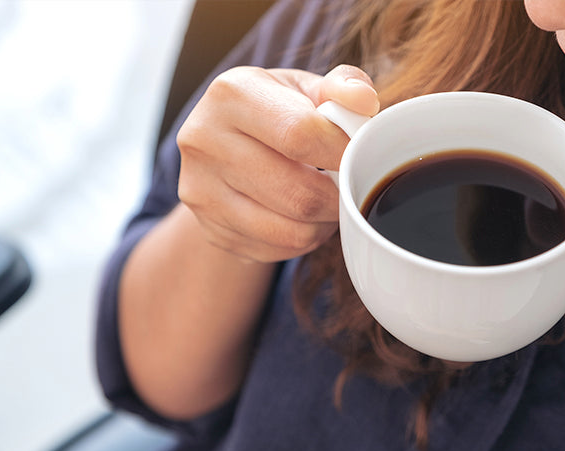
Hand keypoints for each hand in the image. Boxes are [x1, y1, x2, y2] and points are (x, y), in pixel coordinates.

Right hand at [176, 64, 379, 262]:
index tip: (361, 156)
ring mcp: (201, 190)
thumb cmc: (276, 113)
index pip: (301, 134)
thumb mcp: (305, 89)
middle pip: (299, 193)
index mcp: (232, 94)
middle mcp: (205, 140)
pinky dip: (305, 238)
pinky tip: (304, 216)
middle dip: (339, 196)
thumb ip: (342, 88)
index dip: (343, 152)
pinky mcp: (210, 229)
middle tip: (351, 185)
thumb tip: (364, 100)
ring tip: (329, 199)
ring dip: (325, 222)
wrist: (220, 147)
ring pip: (292, 230)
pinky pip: (279, 248)